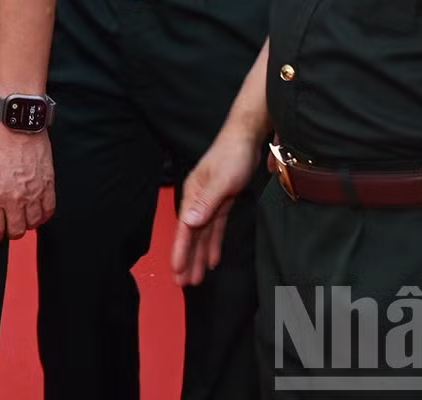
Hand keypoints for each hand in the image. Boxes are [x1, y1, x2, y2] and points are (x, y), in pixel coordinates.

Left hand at [0, 118, 53, 242]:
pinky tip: (39, 215)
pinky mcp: (47, 184)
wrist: (16, 124)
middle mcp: (14, 198)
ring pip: (33, 223)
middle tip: (10, 230)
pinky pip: (49, 210)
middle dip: (12, 233)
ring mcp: (33, 193)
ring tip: (24, 221)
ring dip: (28, 225)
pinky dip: (44, 216)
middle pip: (16, 230)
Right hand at [172, 127, 261, 285]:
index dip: (180, 252)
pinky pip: (215, 228)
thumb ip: (205, 202)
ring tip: (195, 279)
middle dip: (186, 259)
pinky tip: (212, 259)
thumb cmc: (232, 156)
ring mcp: (208, 202)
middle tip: (182, 283)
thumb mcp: (221, 180)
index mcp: (193, 195)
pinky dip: (213, 244)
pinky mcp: (221, 202)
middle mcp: (197, 201)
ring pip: (202, 235)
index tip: (176, 272)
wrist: (244, 138)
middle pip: (190, 235)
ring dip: (198, 256)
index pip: (185, 229)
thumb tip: (188, 222)